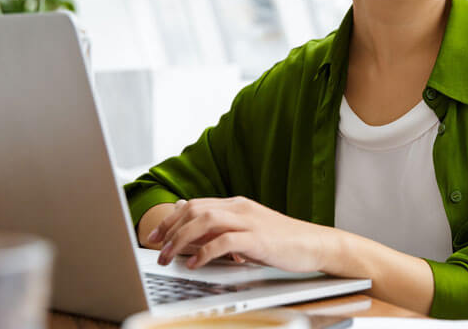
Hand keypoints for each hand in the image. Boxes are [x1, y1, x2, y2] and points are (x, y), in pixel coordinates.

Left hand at [147, 196, 334, 272]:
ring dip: (180, 239)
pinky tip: (195, 263)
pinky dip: (205, 251)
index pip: (195, 204)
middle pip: (195, 209)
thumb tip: (194, 232)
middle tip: (155, 248)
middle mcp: (240, 208)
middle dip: (169, 229)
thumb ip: (223, 228)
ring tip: (168, 256)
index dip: (170, 219)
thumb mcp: (248, 231)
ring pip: (205, 220)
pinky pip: (224, 241)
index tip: (153, 236)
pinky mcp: (258, 238)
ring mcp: (249, 221)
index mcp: (236, 204)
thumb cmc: (281, 241)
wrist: (314, 244)